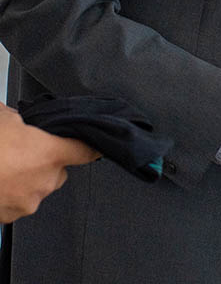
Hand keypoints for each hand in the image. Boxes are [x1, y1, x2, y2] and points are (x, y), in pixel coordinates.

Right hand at [0, 106, 98, 222]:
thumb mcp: (2, 118)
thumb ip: (19, 119)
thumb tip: (17, 120)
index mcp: (49, 154)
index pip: (85, 151)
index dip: (91, 147)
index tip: (97, 148)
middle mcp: (44, 181)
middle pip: (59, 172)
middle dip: (45, 163)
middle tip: (21, 153)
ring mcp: (27, 202)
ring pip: (38, 188)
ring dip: (26, 180)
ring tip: (3, 168)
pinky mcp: (10, 216)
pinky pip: (19, 202)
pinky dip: (11, 194)